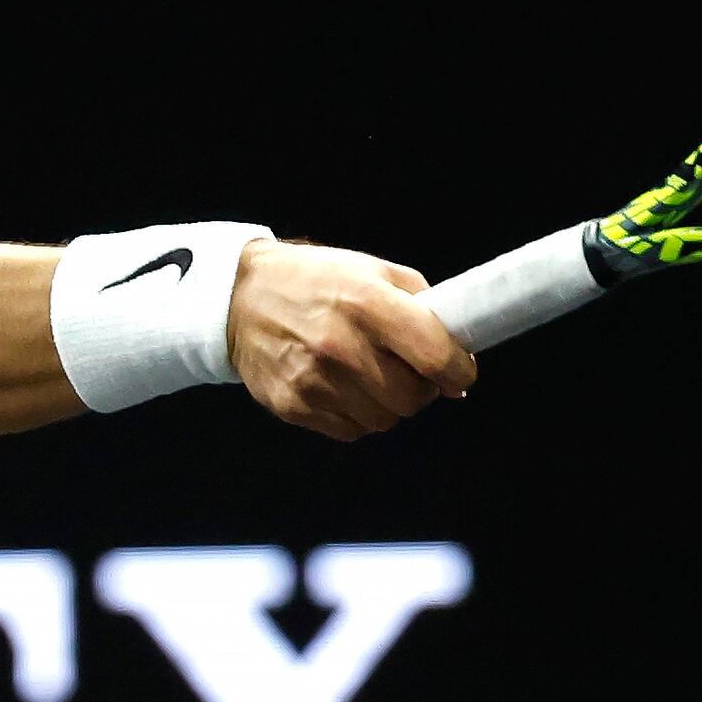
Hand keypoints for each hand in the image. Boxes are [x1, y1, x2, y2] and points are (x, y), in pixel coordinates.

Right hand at [231, 242, 471, 439]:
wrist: (241, 298)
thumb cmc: (317, 281)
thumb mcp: (373, 270)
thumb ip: (421, 306)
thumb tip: (457, 356)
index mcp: (368, 302)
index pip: (434, 356)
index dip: (458, 372)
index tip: (459, 374)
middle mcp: (341, 345)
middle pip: (411, 398)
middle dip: (421, 390)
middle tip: (409, 373)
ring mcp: (315, 380)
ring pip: (383, 420)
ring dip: (388, 405)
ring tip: (373, 378)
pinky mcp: (294, 406)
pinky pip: (351, 430)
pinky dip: (358, 415)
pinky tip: (344, 388)